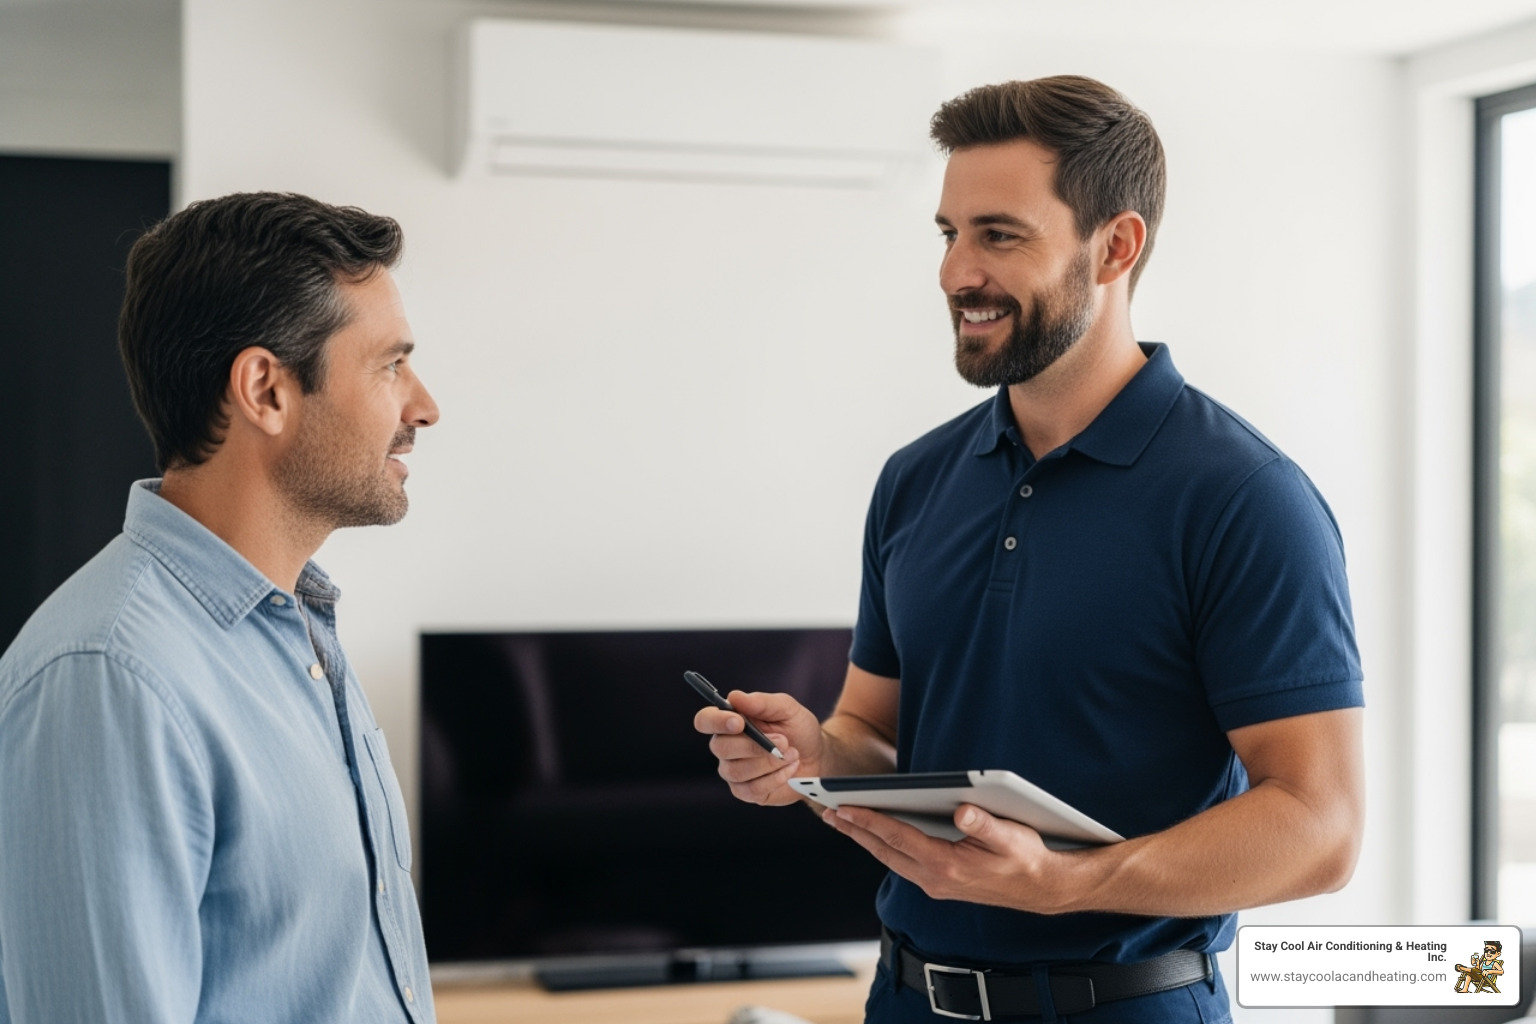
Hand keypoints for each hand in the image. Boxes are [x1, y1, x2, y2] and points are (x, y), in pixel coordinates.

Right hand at [694, 691, 821, 806]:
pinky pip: (752, 789)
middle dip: (754, 745)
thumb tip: (734, 697)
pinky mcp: (746, 792)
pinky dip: (775, 778)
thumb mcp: (787, 709)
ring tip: (792, 754)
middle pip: (720, 748)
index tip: (739, 722)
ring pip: (737, 771)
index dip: (716, 721)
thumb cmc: (798, 729)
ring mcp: (733, 771)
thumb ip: (761, 702)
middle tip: (784, 741)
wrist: (817, 757)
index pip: (705, 720)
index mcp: (730, 721)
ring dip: (770, 762)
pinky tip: (789, 769)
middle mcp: (726, 747)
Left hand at [822, 803, 1076, 913]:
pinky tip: (876, 834)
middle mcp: (935, 879)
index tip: (843, 806)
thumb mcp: (1012, 837)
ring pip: (890, 858)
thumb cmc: (1029, 860)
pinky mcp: (941, 883)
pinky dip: (883, 846)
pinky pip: (902, 862)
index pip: (898, 838)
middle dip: (855, 830)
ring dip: (865, 839)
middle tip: (827, 811)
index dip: (869, 820)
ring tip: (842, 820)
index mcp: (947, 866)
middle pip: (885, 850)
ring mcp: (936, 884)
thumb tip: (963, 809)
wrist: (1045, 890)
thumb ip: (986, 823)